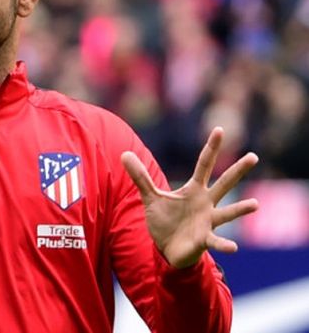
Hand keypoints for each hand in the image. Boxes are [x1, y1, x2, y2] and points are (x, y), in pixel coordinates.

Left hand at [121, 127, 258, 268]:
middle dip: (238, 170)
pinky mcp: (204, 239)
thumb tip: (124, 153)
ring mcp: (208, 221)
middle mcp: (206, 203)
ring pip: (227, 213)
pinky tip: (233, 247)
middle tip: (253, 156)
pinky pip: (216, 241)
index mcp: (194, 190)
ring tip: (255, 204)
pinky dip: (224, 244)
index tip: (219, 129)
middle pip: (224, 183)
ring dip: (240, 209)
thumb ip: (140, 177)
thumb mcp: (151, 197)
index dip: (211, 148)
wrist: (167, 249)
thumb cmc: (165, 221)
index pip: (204, 164)